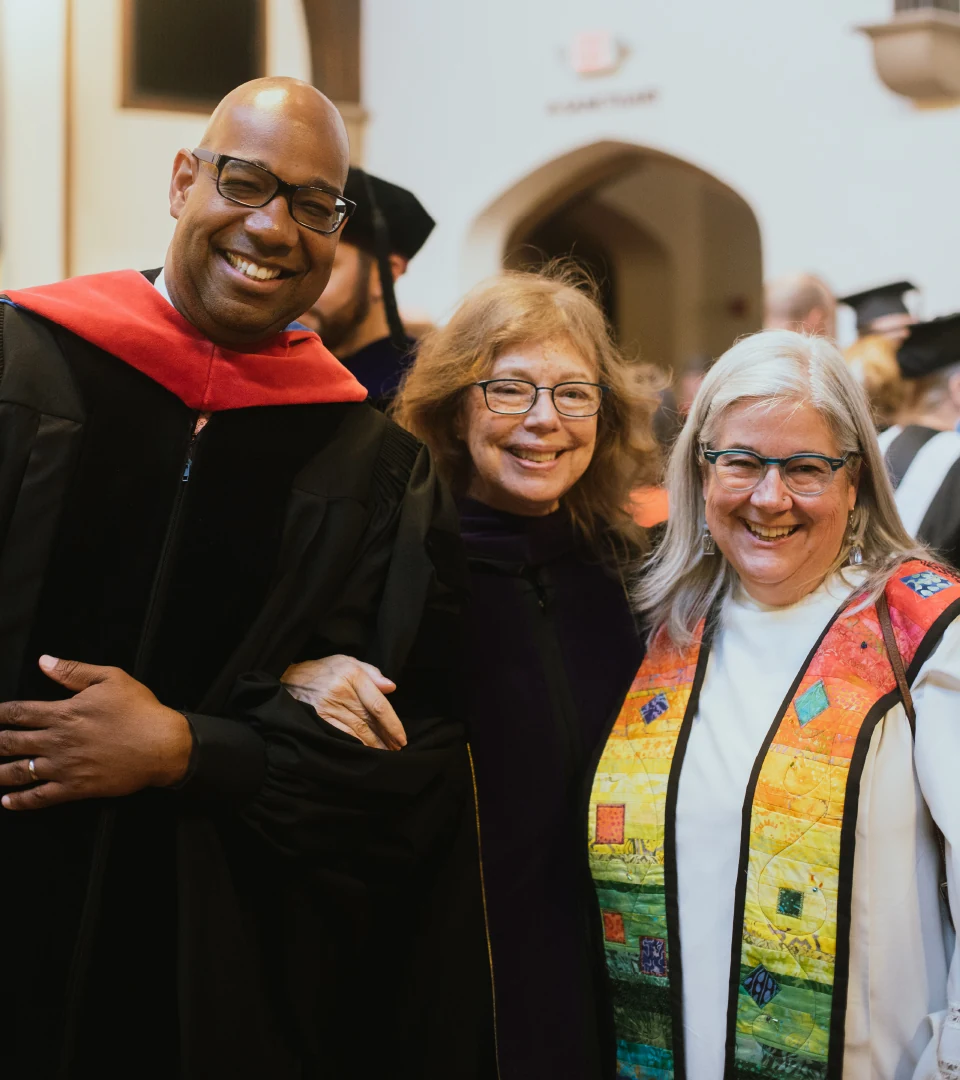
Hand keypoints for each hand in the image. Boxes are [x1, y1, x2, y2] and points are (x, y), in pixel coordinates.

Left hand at [0, 655, 193, 810]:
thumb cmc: (140, 711)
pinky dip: (20, 801)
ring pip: (18, 771)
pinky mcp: (76, 788)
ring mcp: (65, 766)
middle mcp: (58, 740)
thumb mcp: (111, 678)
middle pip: (10, 743)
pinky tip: (7, 800)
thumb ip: (74, 671)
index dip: (1, 714)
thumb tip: (44, 661)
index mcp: (64, 713)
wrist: (162, 745)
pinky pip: (40, 797)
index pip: (19, 713)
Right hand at [282, 655, 405, 750]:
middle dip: (386, 737)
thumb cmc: (323, 670)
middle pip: (369, 720)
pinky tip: (364, 752)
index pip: (378, 704)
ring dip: (373, 745)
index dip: (392, 724)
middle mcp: (340, 691)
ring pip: (358, 731)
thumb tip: (391, 688)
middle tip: (397, 749)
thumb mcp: (347, 661)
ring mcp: (328, 707)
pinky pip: (341, 736)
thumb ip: (371, 672)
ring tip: (385, 753)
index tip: (401, 737)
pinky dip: (355, 746)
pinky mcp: (318, 719)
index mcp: (352, 675)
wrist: (288, 678)